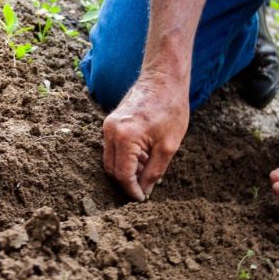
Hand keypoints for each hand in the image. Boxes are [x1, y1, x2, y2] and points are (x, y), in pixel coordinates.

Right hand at [102, 74, 188, 200]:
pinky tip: (145, 158)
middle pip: (112, 169)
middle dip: (127, 182)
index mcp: (124, 138)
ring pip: (111, 159)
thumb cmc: (171, 109)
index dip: (132, 190)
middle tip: (145, 190)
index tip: (142, 199)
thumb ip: (154, 171)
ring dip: (127, 170)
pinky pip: (114, 148)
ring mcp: (108, 126)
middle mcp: (110, 131)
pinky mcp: (111, 122)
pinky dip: (126, 158)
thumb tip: (145, 190)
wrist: (164, 80)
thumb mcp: (169, 146)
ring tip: (149, 171)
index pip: (122, 174)